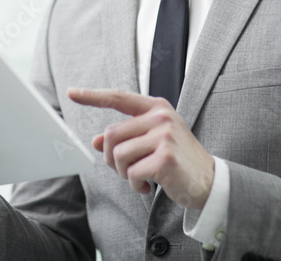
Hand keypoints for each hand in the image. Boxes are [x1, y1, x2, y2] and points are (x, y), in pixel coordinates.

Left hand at [68, 87, 214, 209]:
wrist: (209, 181)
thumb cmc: (176, 160)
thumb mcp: (151, 143)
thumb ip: (125, 138)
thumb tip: (96, 141)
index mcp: (156, 108)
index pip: (119, 97)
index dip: (93, 95)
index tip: (72, 92)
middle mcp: (161, 116)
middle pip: (111, 134)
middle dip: (111, 158)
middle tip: (124, 170)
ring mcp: (165, 135)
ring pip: (119, 155)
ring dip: (123, 173)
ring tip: (139, 178)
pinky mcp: (166, 158)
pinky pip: (132, 172)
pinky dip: (135, 185)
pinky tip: (148, 186)